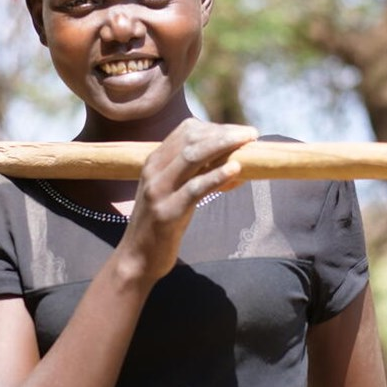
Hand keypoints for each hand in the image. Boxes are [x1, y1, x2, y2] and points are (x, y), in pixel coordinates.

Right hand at [116, 119, 256, 284]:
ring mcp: (158, 191)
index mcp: (154, 162)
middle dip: (224, 132)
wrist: (135, 259)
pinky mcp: (167, 213)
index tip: (238, 132)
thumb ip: (195, 177)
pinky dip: (216, 176)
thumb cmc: (160, 226)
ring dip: (223, 145)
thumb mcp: (173, 193)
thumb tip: (234, 166)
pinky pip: (194, 188)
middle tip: (251, 133)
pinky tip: (235, 169)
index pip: (186, 131)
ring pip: (192, 157)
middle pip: (191, 138)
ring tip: (248, 142)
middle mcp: (154, 171)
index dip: (215, 127)